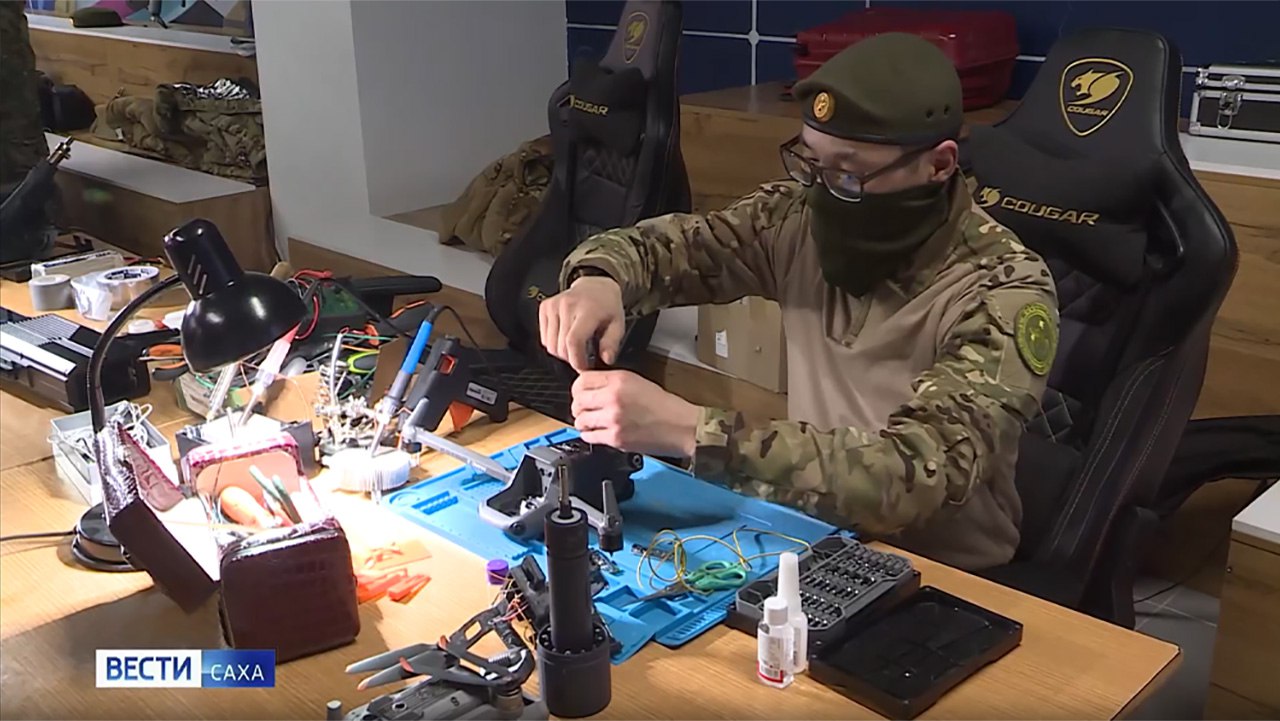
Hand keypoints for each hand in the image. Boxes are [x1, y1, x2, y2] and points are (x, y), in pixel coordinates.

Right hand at [538, 276, 625, 370]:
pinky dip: (553, 343)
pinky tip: (565, 337)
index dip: (576, 360)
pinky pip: (544, 338)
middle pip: (560, 346)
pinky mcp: (545, 307)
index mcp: (588, 310)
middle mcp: (568, 305)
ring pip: (550, 345)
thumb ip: (612, 343)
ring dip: (562, 352)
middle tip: (583, 356)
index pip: (573, 341)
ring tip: (575, 346)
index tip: (583, 367)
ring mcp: (554, 305)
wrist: (595, 286)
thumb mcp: (617, 325)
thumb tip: (606, 359)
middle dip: (571, 358)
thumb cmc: (606, 306)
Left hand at [571, 370, 700, 457]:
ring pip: (580, 420)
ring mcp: (613, 419)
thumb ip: (612, 383)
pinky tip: (599, 432)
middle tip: (585, 409)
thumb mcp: (637, 382)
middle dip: (579, 407)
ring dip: (584, 422)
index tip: (581, 393)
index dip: (578, 388)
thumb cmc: (665, 406)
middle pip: (577, 401)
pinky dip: (591, 435)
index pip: (581, 381)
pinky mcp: (616, 438)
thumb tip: (591, 388)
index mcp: (619, 380)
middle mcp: (613, 398)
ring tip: (593, 422)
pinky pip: (589, 437)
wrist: (681, 426)